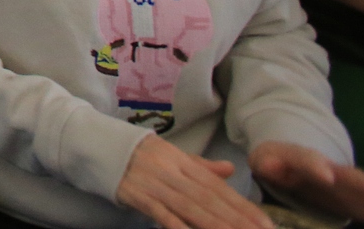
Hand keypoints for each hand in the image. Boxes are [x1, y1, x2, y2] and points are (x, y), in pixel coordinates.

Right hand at [115, 133, 269, 228]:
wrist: (97, 143)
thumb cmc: (136, 153)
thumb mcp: (171, 155)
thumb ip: (201, 166)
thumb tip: (230, 170)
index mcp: (182, 162)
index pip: (219, 188)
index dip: (243, 207)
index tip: (266, 224)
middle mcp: (172, 172)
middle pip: (210, 200)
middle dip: (238, 221)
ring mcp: (155, 184)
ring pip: (191, 207)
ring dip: (216, 225)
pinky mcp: (136, 194)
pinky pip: (160, 212)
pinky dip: (176, 224)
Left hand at [251, 142, 363, 226]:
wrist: (294, 157)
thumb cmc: (279, 162)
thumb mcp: (268, 161)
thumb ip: (269, 165)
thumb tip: (268, 165)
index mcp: (307, 162)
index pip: (310, 162)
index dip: (318, 168)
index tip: (327, 176)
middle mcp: (336, 171)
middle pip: (352, 177)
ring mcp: (353, 183)